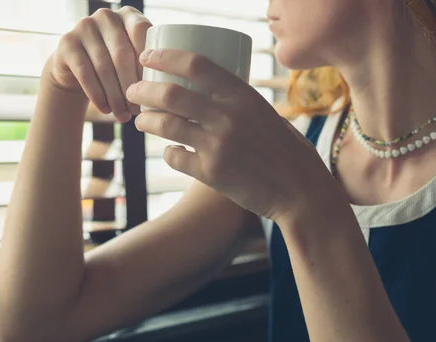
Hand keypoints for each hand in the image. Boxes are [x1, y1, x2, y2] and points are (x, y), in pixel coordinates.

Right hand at [47, 7, 151, 122]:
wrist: (77, 68)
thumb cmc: (117, 67)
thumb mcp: (134, 59)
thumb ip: (150, 64)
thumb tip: (166, 91)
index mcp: (129, 16)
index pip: (142, 34)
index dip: (149, 63)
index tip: (154, 90)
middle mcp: (106, 16)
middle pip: (122, 54)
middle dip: (131, 86)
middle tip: (137, 110)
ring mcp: (84, 26)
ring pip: (104, 66)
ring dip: (115, 96)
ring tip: (123, 116)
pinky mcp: (67, 42)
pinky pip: (85, 73)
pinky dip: (97, 95)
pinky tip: (105, 110)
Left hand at [126, 49, 334, 221]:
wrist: (300, 191)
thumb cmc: (288, 151)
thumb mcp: (266, 115)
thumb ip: (238, 104)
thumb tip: (207, 96)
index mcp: (243, 95)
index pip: (195, 64)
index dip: (165, 56)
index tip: (148, 56)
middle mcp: (228, 117)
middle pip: (170, 93)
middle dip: (143, 89)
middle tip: (134, 91)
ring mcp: (218, 146)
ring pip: (165, 125)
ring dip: (146, 121)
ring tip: (141, 121)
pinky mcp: (211, 173)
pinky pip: (174, 157)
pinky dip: (168, 152)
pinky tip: (171, 151)